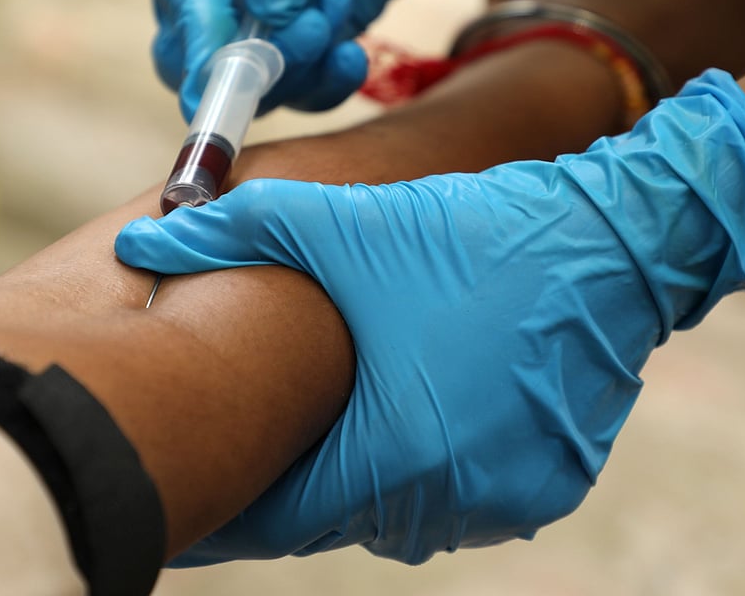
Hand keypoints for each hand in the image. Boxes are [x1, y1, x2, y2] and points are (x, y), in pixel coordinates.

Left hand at [116, 71, 744, 563]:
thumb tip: (137, 247)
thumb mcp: (341, 226)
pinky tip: (416, 403)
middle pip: (339, 509)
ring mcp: (506, 502)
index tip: (198, 482)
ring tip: (343, 409)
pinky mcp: (548, 489)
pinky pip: (460, 492)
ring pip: (400, 505)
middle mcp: (451, 502)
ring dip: (368, 467)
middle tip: (262, 434)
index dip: (233, 497)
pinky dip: (430, 462)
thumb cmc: (466, 236)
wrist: (607, 240)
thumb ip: (232, 235)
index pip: (278, 517)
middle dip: (300, 472)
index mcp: (391, 456)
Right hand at [145, 0, 514, 119]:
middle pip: (202, 60)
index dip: (199, 44)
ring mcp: (267, 11)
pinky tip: (354, 52)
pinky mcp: (318, 28)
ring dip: (300, 68)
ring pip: (258, 82)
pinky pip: (309, 81)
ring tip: (338, 11)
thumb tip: (270, 14)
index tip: (224, 78)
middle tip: (303, 43)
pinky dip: (330, 79)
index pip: (179, 0)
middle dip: (249, 69)